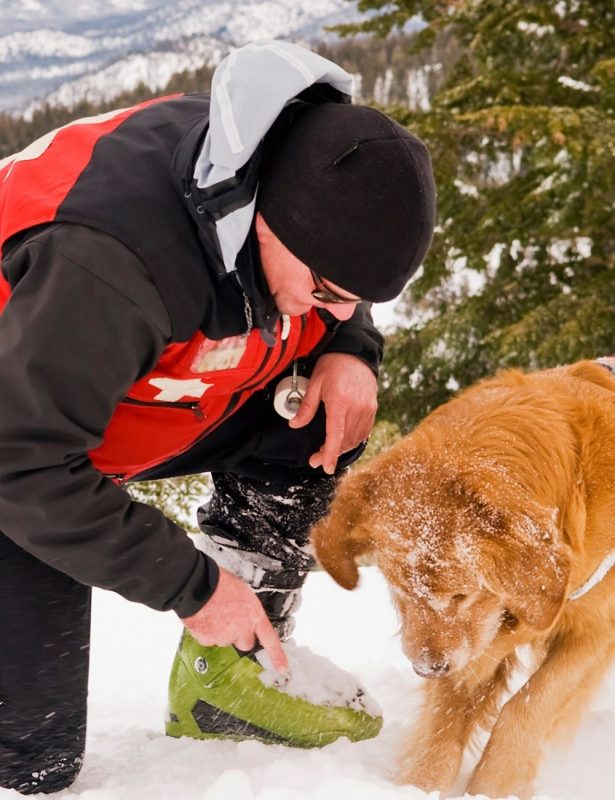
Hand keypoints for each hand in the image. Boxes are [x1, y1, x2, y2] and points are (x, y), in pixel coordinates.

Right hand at [180, 567, 287, 673]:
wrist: (199, 585)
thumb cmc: (220, 584)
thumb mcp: (243, 593)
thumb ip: (246, 610)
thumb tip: (241, 614)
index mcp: (254, 615)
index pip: (270, 639)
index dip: (277, 656)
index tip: (282, 668)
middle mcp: (242, 629)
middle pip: (245, 644)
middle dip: (239, 636)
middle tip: (230, 621)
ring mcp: (225, 636)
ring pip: (224, 640)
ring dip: (220, 631)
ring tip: (213, 612)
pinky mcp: (209, 640)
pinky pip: (208, 639)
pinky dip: (205, 632)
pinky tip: (204, 617)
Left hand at [289, 353, 377, 474]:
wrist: (355, 352)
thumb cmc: (333, 365)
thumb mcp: (314, 384)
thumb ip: (306, 407)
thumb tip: (294, 425)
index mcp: (340, 402)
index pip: (336, 435)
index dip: (330, 454)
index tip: (326, 467)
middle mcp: (356, 407)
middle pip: (345, 440)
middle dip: (330, 454)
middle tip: (315, 458)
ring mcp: (367, 408)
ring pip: (355, 438)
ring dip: (342, 448)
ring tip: (327, 450)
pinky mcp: (372, 408)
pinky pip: (364, 431)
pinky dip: (353, 440)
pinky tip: (343, 441)